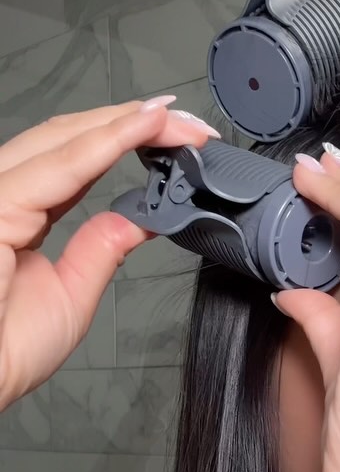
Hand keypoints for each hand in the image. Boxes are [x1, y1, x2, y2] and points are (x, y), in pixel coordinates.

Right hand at [0, 100, 216, 410]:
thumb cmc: (4, 352)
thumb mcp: (72, 295)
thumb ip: (100, 250)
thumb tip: (136, 220)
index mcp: (19, 214)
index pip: (75, 161)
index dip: (123, 141)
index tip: (176, 139)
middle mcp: (6, 195)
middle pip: (70, 139)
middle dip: (134, 124)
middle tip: (190, 124)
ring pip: (65, 140)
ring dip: (126, 124)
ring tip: (175, 119)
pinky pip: (60, 167)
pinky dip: (106, 142)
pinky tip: (143, 127)